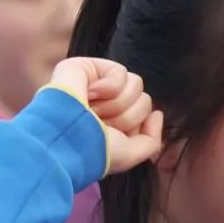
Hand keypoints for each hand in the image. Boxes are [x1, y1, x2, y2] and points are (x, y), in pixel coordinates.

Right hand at [49, 58, 162, 173]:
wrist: (66, 136)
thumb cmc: (93, 150)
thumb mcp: (129, 155)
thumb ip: (152, 140)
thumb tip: (157, 114)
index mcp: (110, 121)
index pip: (142, 113)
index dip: (133, 125)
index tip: (112, 136)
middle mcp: (103, 102)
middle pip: (142, 99)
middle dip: (126, 116)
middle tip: (100, 123)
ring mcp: (95, 84)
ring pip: (135, 84)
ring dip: (117, 103)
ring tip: (93, 111)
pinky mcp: (86, 67)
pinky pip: (120, 73)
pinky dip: (109, 88)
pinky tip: (89, 95)